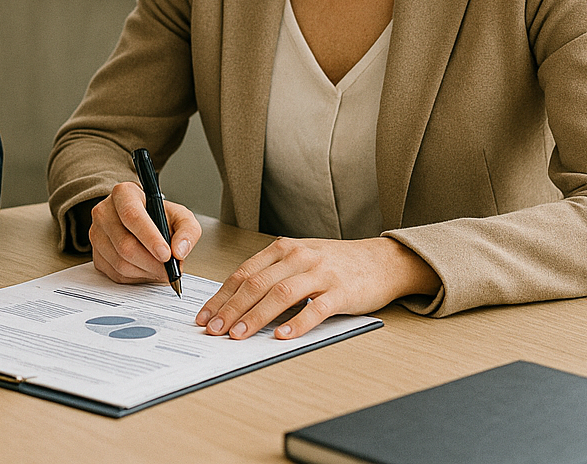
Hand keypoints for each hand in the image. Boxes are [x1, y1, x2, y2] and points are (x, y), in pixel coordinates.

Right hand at [88, 181, 201, 285]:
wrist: (142, 221)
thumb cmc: (159, 216)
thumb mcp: (180, 216)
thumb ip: (187, 230)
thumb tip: (179, 251)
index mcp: (123, 194)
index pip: (132, 215)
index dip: (149, 237)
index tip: (166, 254)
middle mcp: (104, 212)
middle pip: (125, 244)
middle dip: (152, 263)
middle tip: (170, 270)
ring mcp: (96, 234)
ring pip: (120, 263)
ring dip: (146, 272)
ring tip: (161, 269)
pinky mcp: (95, 255)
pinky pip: (115, 274)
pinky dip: (136, 278)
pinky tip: (147, 270)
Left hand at [196, 236, 440, 339]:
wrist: (381, 260)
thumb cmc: (337, 263)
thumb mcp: (300, 258)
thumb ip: (272, 273)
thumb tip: (236, 301)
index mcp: (283, 249)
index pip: (243, 274)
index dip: (221, 296)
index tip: (204, 316)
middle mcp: (299, 257)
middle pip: (256, 284)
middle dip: (230, 309)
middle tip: (213, 329)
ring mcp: (320, 273)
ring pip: (280, 295)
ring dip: (255, 317)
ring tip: (238, 335)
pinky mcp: (341, 291)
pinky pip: (316, 309)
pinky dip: (296, 324)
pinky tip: (281, 336)